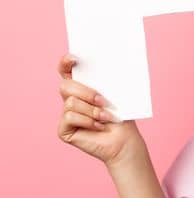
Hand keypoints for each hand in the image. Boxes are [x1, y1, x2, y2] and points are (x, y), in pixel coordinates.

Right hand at [57, 52, 145, 166]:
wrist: (125, 140)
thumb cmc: (122, 116)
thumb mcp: (115, 94)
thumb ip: (105, 80)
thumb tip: (109, 60)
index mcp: (82, 88)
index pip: (66, 71)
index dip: (65, 62)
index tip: (75, 57)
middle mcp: (70, 100)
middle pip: (66, 86)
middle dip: (86, 92)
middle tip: (104, 101)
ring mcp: (65, 115)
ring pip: (71, 103)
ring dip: (92, 110)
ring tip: (107, 117)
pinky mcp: (64, 129)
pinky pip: (70, 117)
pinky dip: (88, 122)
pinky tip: (99, 127)